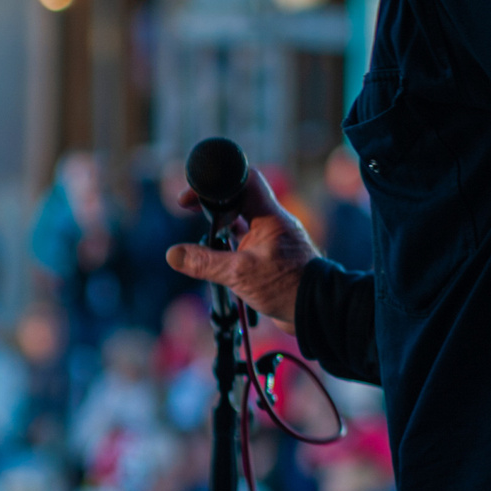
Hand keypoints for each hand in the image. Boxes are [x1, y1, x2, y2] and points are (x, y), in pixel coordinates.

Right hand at [165, 166, 318, 326]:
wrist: (316, 310)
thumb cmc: (287, 287)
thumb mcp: (240, 273)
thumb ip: (205, 262)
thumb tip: (174, 255)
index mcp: (270, 216)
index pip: (245, 180)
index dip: (218, 181)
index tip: (192, 196)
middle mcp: (272, 223)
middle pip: (238, 200)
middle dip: (213, 204)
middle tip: (189, 210)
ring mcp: (272, 239)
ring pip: (240, 223)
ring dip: (220, 229)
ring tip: (201, 241)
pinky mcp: (271, 256)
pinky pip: (245, 243)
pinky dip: (229, 247)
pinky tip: (216, 260)